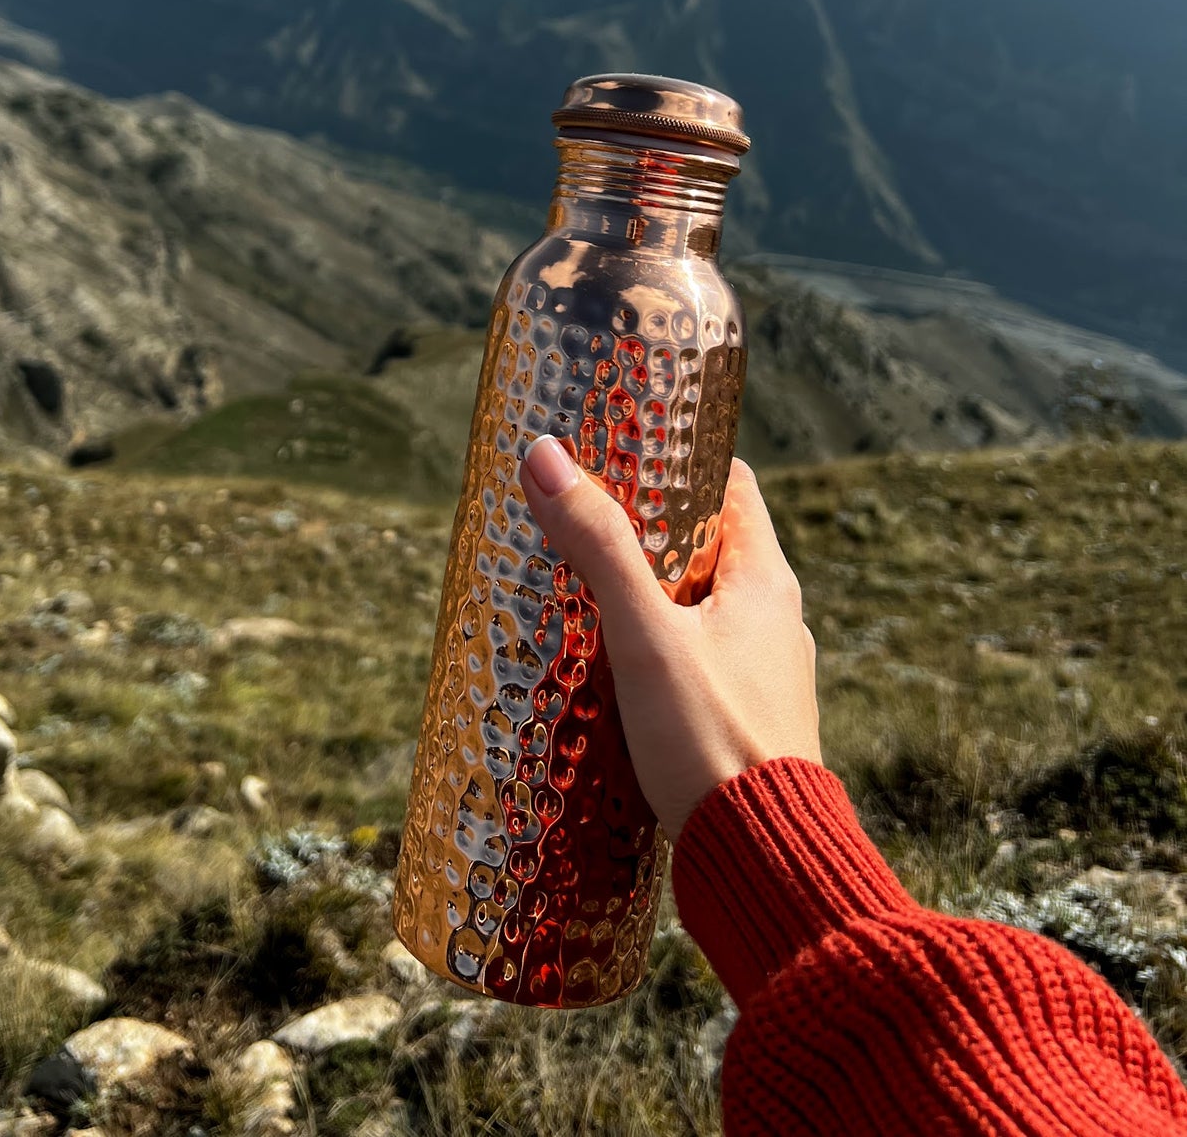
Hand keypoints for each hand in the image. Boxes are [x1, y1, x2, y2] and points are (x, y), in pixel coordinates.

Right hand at [518, 441, 820, 840]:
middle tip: (578, 525)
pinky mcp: (747, 725)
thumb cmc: (711, 740)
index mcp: (767, 580)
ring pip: (701, 611)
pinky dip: (657, 653)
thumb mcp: (643, 636)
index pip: (731, 484)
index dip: (679, 459)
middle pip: (709, 547)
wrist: (764, 867)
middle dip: (647, 534)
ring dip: (648, 600)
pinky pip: (699, 664)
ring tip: (579, 598)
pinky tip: (611, 676)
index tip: (618, 451)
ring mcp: (765, 676)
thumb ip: (598, 547)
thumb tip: (544, 455)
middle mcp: (776, 620)